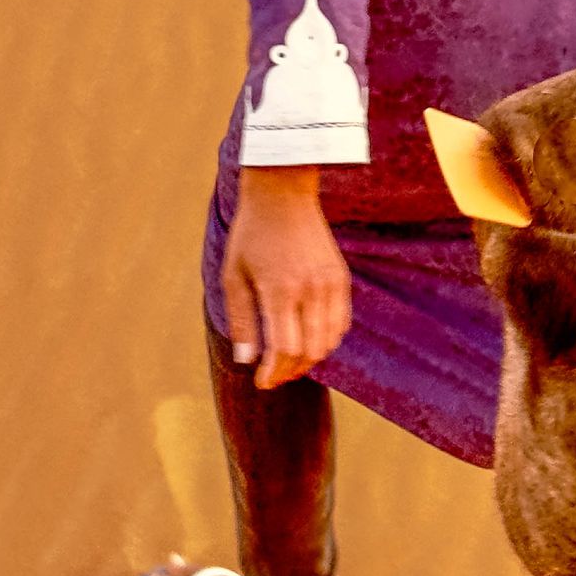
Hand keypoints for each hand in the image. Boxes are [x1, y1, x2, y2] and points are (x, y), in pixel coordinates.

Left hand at [222, 167, 352, 391]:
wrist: (283, 193)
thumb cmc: (252, 234)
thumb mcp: (233, 275)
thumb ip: (241, 320)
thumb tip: (246, 360)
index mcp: (280, 290)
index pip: (284, 350)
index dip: (273, 374)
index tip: (261, 383)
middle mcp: (310, 290)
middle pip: (309, 352)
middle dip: (290, 371)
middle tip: (273, 376)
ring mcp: (330, 283)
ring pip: (329, 341)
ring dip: (310, 359)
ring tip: (289, 361)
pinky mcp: (341, 277)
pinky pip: (341, 322)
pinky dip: (327, 339)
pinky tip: (309, 340)